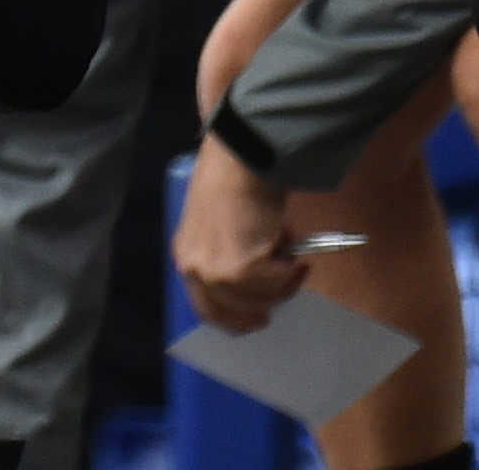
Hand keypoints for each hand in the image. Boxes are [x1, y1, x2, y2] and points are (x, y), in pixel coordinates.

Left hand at [172, 136, 304, 334]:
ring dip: (283, 279)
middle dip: (265, 302)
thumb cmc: (231, 181)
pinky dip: (292, 268)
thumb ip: (227, 254)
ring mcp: (217, 273)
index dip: (234, 318)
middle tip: (287, 286)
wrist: (238, 158)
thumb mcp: (218, 225)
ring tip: (289, 246)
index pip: (206, 308)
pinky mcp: (241, 271)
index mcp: (186, 257)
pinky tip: (292, 241)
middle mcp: (195, 270)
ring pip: (263, 298)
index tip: (257, 318)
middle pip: (236, 310)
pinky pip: (279, 282)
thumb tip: (258, 280)